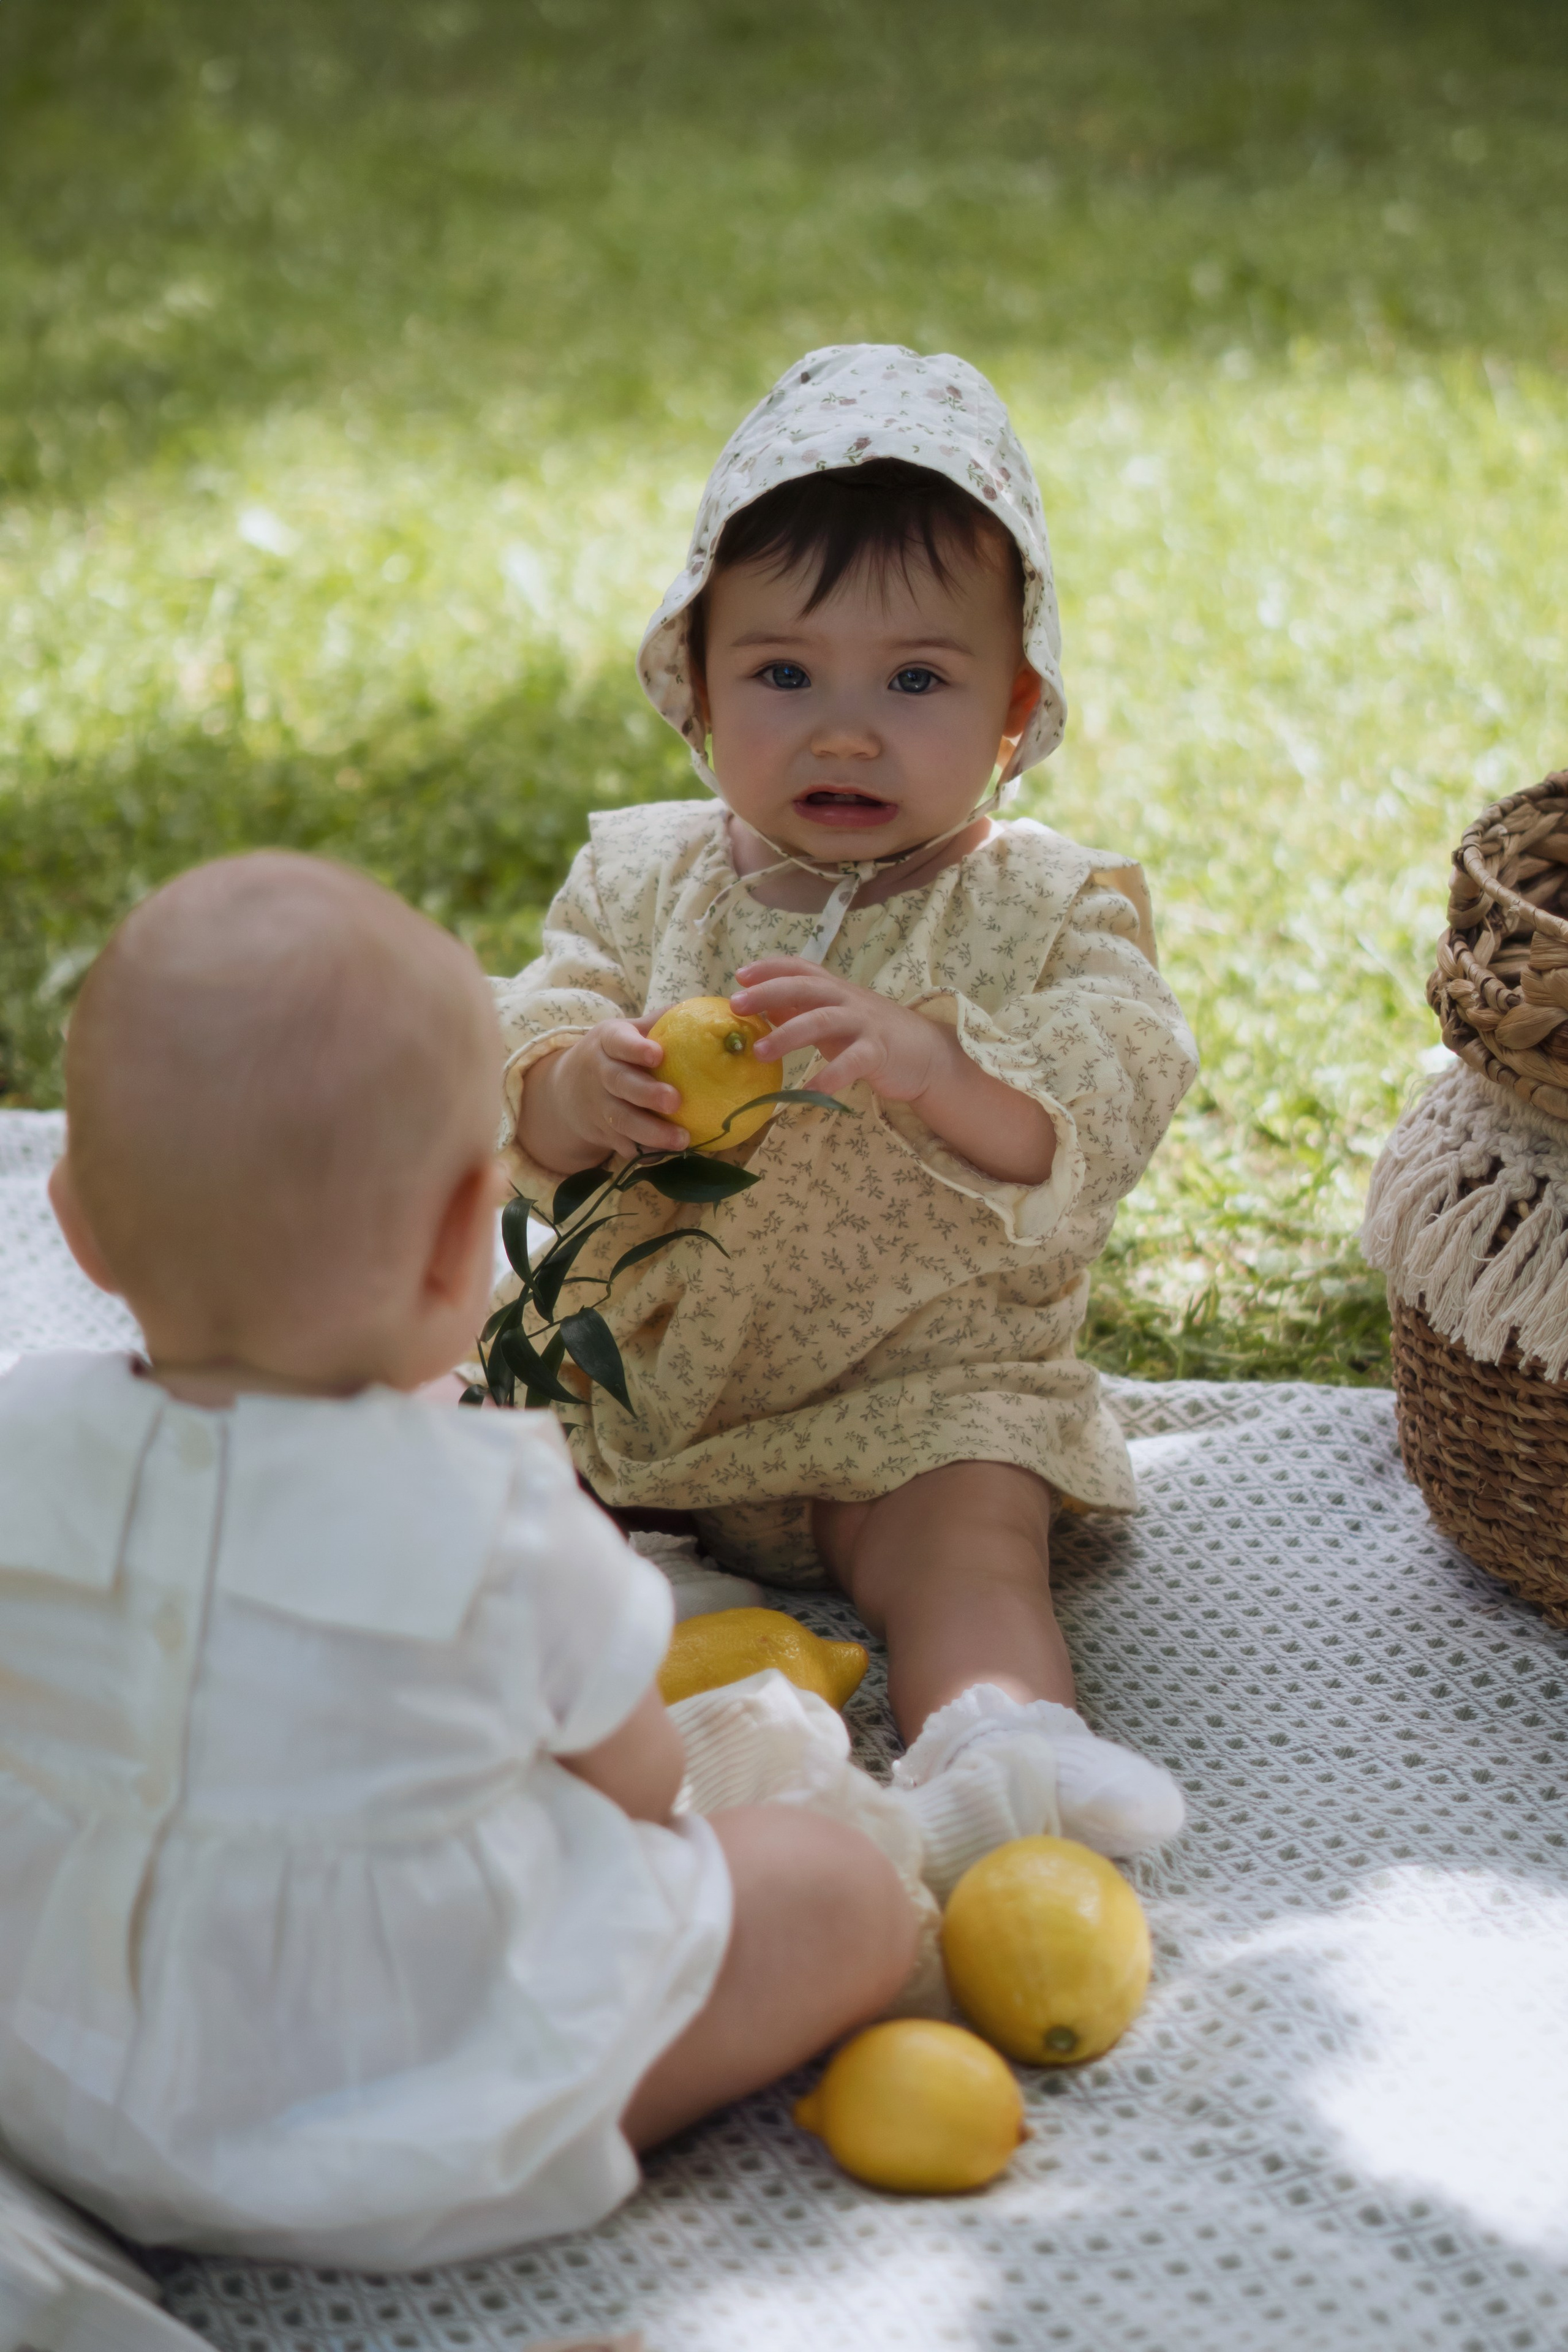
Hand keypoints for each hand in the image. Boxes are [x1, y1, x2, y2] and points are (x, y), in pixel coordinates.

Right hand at [518, 1015, 688, 1171]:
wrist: (568, 1091)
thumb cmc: (614, 1054)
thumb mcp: (626, 1031)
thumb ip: (659, 1022)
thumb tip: (704, 1009)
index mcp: (607, 1042)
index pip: (617, 1042)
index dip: (635, 1049)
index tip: (657, 1055)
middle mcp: (599, 1074)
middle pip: (619, 1083)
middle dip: (646, 1094)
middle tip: (675, 1101)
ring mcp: (599, 1107)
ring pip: (622, 1120)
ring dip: (651, 1132)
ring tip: (682, 1140)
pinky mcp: (604, 1134)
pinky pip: (625, 1145)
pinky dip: (647, 1152)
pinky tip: (671, 1155)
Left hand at [730, 958, 949, 1101]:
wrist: (925, 1052)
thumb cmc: (870, 1034)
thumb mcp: (833, 1016)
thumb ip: (801, 1009)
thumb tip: (761, 1005)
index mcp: (833, 989)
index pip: (799, 967)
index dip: (769, 968)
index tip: (740, 975)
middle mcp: (846, 999)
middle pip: (805, 987)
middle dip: (768, 993)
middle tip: (736, 1005)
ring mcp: (863, 1024)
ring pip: (822, 1020)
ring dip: (788, 1035)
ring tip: (760, 1053)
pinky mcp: (878, 1052)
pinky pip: (851, 1062)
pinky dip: (830, 1076)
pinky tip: (809, 1091)